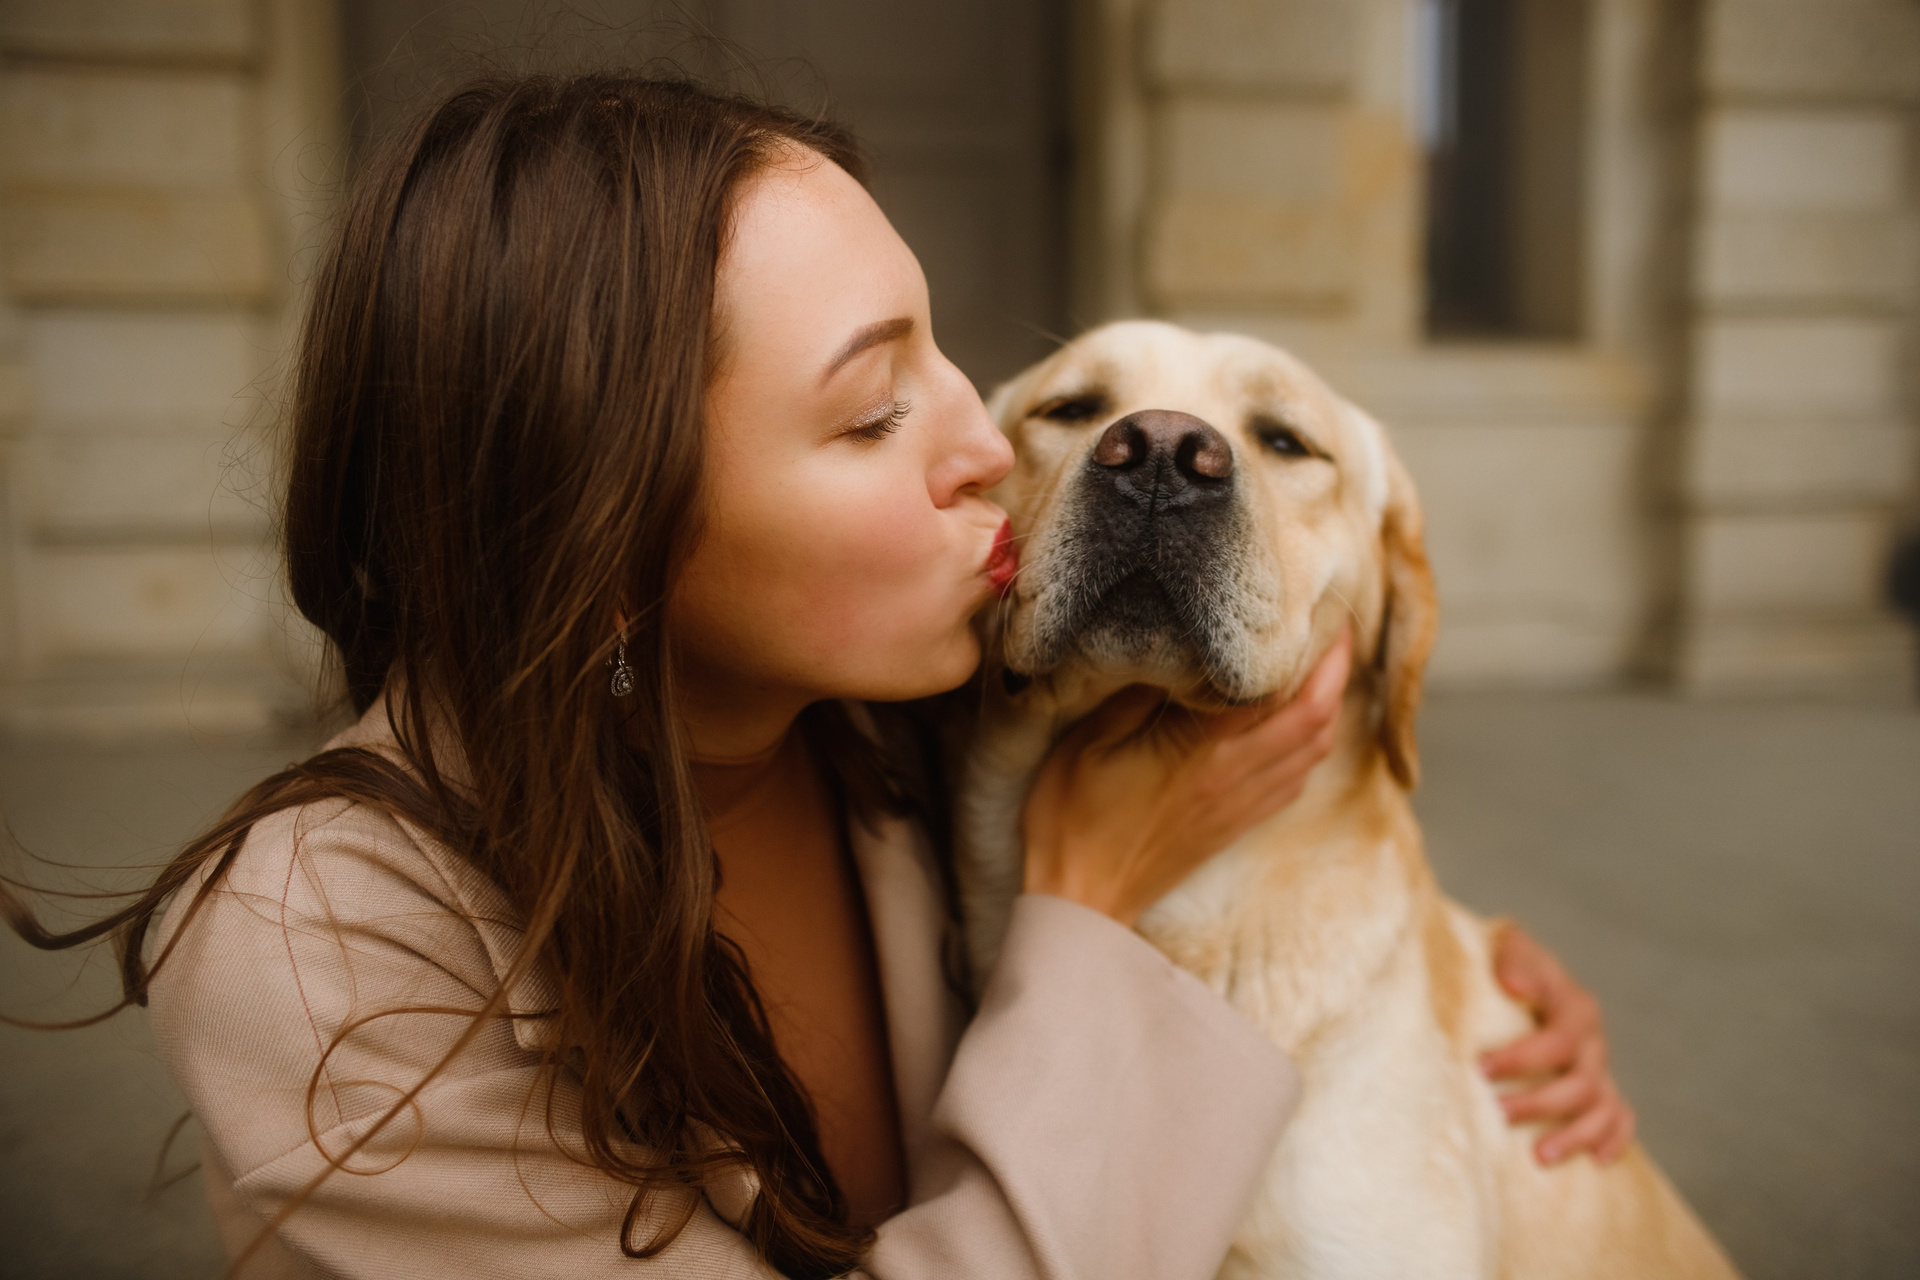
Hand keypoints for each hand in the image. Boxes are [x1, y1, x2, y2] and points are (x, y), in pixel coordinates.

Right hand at [1021, 629, 1351, 925]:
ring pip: (1312, 755)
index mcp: (1204, 752)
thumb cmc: (1073, 819)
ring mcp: (1240, 807)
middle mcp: (1235, 778)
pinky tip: (1298, 733)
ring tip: (1323, 675)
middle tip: (1339, 637)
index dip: (1314, 658)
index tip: (1323, 620)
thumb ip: (1137, 695)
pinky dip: (1309, 751)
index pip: (1283, 697)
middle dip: (1336, 676)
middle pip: (1315, 723)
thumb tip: (1176, 654)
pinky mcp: (1235, 827)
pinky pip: (1292, 784)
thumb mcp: (1089, 742)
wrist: (1081, 898)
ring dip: (1328, 712)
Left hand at [1481, 924, 1636, 1164]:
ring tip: (1540, 1155)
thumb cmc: (1511, 962)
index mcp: (1576, 1007)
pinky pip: (1622, 1118)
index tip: (1480, 1069)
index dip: (1521, 1059)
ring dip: (1575, 1135)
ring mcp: (1601, 1067)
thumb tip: (1514, 985)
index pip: (1557, 1042)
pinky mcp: (1602, 1088)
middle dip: (1540, 1103)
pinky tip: (1596, 1161)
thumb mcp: (1510, 946)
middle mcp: (1594, 1041)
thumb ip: (1514, 958)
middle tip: (1498, 1112)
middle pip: (1581, 1083)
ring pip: (1603, 1108)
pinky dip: (1615, 1140)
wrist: (1524, 971)